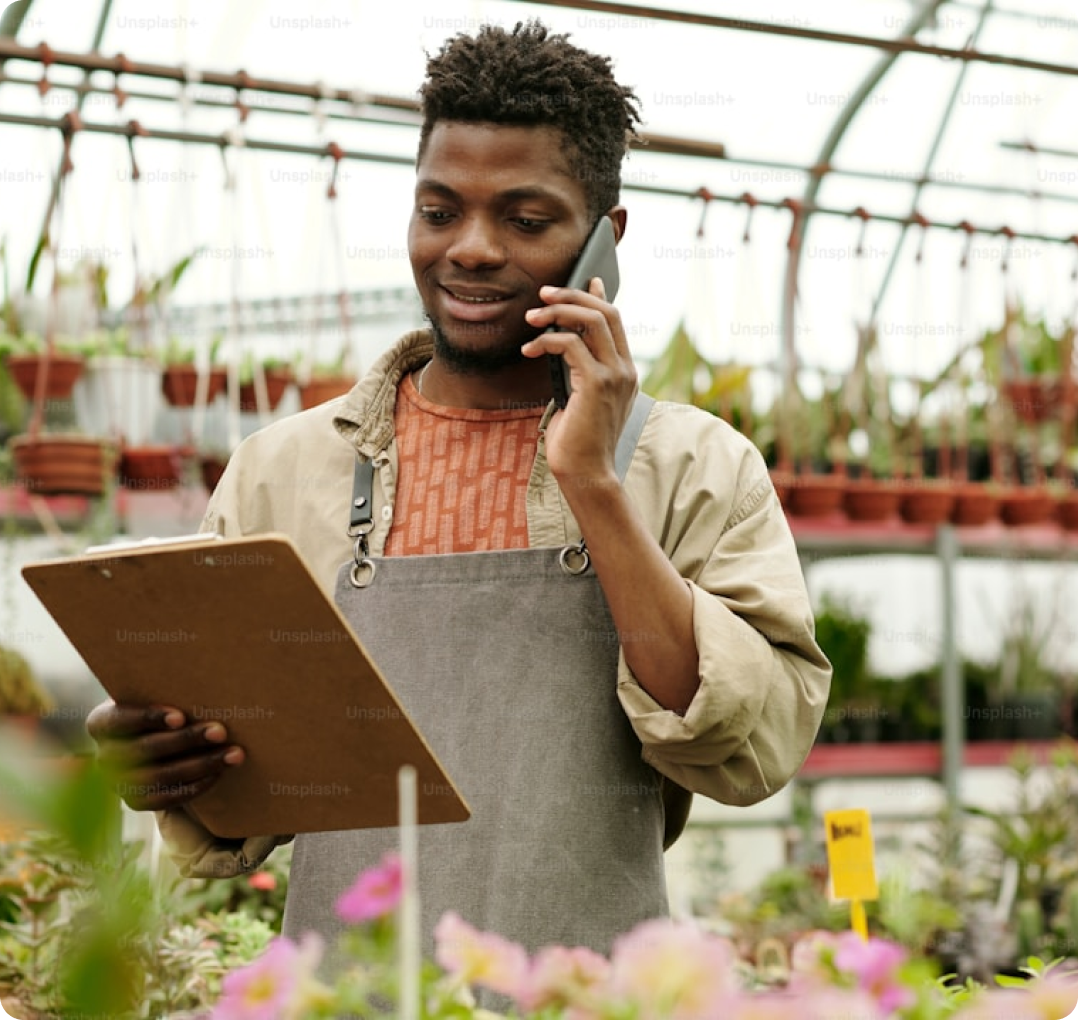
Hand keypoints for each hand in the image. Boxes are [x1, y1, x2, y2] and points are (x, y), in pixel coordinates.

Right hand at [85, 700, 243, 811]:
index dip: (150, 718)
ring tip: (233, 754)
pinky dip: (195, 786)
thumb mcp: (156, 696)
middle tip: (220, 731)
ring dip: (200, 765)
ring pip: (159, 776)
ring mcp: (118, 782)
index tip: (180, 717)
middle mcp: (104, 755)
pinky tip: (219, 772)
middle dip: (186, 740)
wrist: (158, 740)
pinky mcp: (137, 801)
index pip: (121, 719)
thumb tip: (207, 678)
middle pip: (145, 750)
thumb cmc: (163, 709)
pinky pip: (166, 798)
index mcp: (103, 723)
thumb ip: (168, 691)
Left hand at [521, 277, 637, 484]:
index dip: (599, 296)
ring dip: (557, 312)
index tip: (585, 280)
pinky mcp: (598, 384)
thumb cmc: (578, 443)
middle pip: (606, 312)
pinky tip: (529, 350)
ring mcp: (615, 376)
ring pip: (592, 321)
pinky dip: (546, 341)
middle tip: (544, 293)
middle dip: (574, 295)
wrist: (586, 475)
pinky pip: (571, 345)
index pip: (616, 321)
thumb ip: (580, 373)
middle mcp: (626, 370)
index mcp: (625, 372)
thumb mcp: (580, 400)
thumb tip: (564, 347)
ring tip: (531, 317)